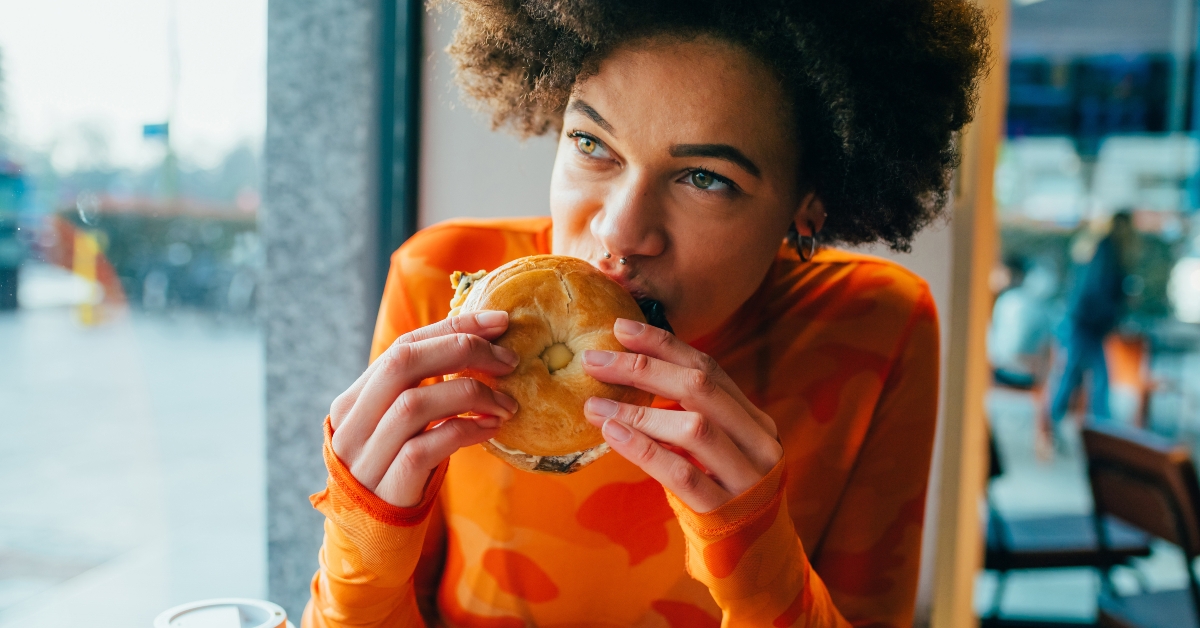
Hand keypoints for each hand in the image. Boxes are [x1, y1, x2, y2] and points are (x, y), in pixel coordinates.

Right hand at [329, 311, 519, 506]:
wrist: (372, 544)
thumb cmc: (397, 475)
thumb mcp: (400, 430)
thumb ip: (420, 392)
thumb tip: (479, 347)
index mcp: (352, 400)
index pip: (403, 346)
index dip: (453, 326)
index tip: (499, 321)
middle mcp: (352, 423)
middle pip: (403, 363)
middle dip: (463, 350)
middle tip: (509, 359)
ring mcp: (366, 455)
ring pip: (416, 403)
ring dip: (472, 395)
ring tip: (508, 403)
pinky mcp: (389, 486)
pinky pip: (430, 445)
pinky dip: (467, 430)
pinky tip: (493, 428)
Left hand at [581, 319, 782, 512]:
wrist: (757, 568)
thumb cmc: (723, 504)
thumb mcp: (713, 456)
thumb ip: (688, 420)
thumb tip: (630, 377)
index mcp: (755, 422)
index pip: (710, 369)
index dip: (664, 346)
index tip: (621, 328)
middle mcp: (758, 444)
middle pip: (701, 388)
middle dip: (644, 367)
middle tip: (595, 359)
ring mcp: (747, 479)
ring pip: (694, 427)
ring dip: (638, 409)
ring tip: (594, 402)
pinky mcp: (726, 513)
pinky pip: (681, 473)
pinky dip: (643, 448)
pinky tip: (612, 433)